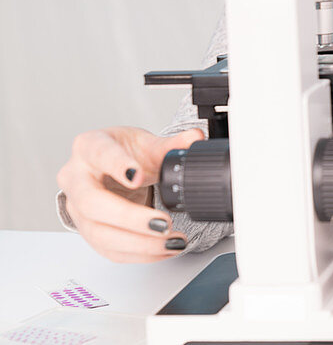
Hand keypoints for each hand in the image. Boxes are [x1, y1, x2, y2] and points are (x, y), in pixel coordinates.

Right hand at [57, 126, 204, 262]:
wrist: (111, 169)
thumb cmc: (123, 153)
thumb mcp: (146, 143)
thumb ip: (171, 144)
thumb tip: (195, 138)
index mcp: (89, 147)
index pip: (100, 154)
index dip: (118, 166)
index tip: (139, 176)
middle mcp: (76, 178)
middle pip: (93, 203)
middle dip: (130, 218)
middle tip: (163, 223)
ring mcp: (78, 208)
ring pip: (99, 233)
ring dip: (139, 243)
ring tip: (171, 242)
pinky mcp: (88, 231)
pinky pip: (109, 250)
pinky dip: (139, 254)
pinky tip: (163, 250)